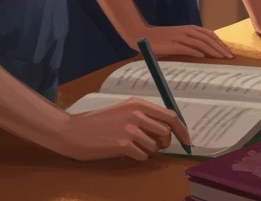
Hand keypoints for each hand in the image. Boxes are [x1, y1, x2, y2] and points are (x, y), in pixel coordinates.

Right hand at [55, 98, 191, 160]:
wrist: (72, 131)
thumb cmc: (97, 123)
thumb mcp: (123, 111)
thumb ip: (143, 116)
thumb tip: (166, 128)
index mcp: (138, 104)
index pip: (171, 115)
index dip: (182, 129)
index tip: (188, 140)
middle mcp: (137, 114)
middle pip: (166, 131)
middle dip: (165, 143)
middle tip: (157, 146)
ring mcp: (130, 129)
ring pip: (155, 146)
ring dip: (148, 151)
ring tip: (134, 147)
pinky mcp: (122, 145)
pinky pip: (142, 156)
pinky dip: (138, 157)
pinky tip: (126, 153)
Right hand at [131, 23, 234, 59]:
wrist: (143, 35)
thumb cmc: (162, 39)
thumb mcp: (179, 38)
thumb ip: (191, 42)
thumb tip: (204, 53)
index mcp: (191, 29)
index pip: (210, 35)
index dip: (221, 43)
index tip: (229, 51)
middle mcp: (188, 31)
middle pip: (209, 39)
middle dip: (221, 48)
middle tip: (230, 57)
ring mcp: (180, 37)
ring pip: (201, 44)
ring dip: (213, 51)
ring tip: (222, 58)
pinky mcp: (173, 44)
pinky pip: (187, 48)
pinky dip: (197, 52)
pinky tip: (204, 58)